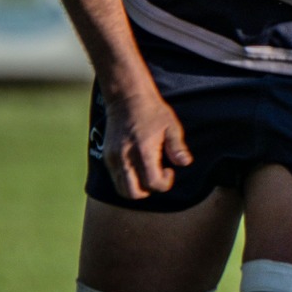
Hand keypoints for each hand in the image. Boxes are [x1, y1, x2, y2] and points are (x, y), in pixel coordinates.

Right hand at [101, 82, 191, 198]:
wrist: (127, 98)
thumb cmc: (152, 111)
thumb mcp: (171, 126)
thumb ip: (177, 148)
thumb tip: (185, 163)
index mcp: (143, 150)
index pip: (152, 183)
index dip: (165, 183)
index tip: (169, 170)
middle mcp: (124, 157)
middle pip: (134, 193)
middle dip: (149, 190)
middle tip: (158, 175)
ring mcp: (113, 158)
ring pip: (122, 189)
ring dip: (137, 187)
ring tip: (148, 171)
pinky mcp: (107, 156)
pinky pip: (116, 179)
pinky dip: (128, 180)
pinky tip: (138, 166)